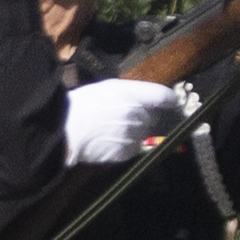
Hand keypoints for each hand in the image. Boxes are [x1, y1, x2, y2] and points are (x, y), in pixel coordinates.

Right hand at [62, 78, 183, 163]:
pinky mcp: (127, 152)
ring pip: (143, 133)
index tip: (172, 102)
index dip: (169, 99)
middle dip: (144, 116)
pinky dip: (126, 145)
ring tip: (113, 129)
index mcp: (132, 94)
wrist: (66, 129)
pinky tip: (110, 140)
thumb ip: (131, 92)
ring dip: (135, 131)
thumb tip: (146, 98)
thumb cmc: (82, 104)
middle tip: (124, 116)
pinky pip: (134, 147)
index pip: (163, 96)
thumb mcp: (107, 87)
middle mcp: (137, 114)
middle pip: (153, 116)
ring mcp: (133, 135)